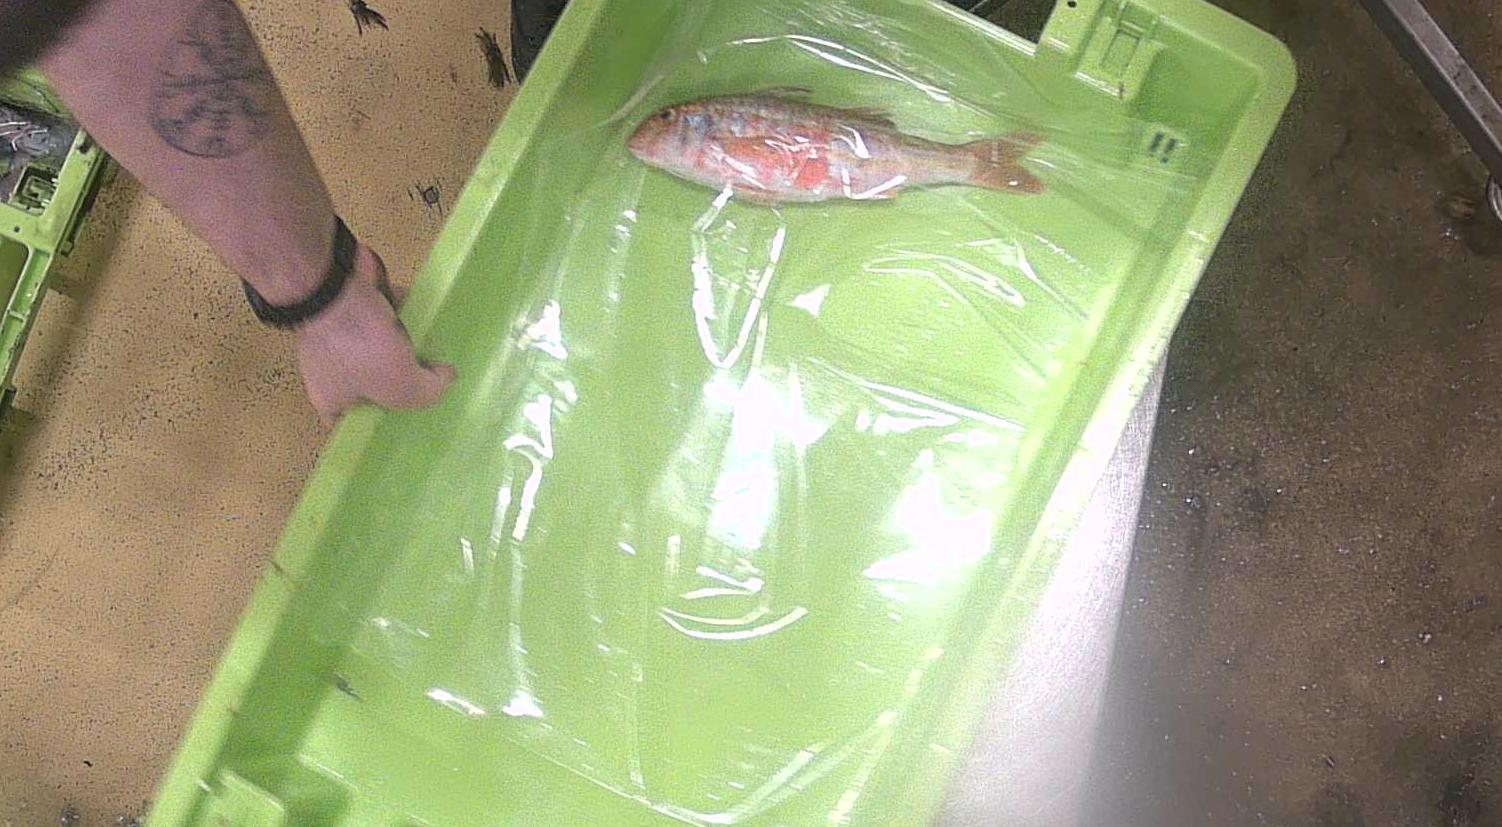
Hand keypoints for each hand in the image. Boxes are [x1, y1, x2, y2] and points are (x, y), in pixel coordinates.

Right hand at [294, 244, 454, 425]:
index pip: (349, 422)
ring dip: (405, 343)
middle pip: (372, 382)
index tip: (406, 418)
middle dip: (401, 378)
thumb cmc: (362, 351)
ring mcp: (340, 335)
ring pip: (380, 347)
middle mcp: (331, 369)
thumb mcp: (403, 387)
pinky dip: (402, 313)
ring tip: (438, 346)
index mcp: (332, 398)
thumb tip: (446, 377)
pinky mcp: (350, 304)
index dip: (375, 423)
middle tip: (431, 377)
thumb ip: (428, 392)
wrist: (336, 288)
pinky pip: (382, 314)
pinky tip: (429, 313)